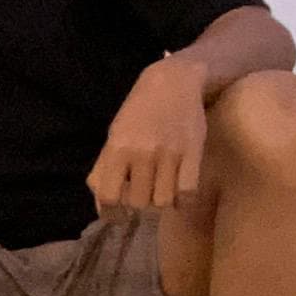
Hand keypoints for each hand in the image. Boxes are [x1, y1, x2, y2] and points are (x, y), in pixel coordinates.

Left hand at [88, 57, 208, 215]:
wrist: (174, 81)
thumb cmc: (139, 112)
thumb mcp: (114, 135)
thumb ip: (104, 170)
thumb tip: (102, 208)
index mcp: (118, 147)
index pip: (108, 196)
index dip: (111, 212)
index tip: (118, 214)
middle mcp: (142, 152)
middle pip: (138, 203)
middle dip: (138, 204)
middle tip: (142, 193)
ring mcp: (170, 153)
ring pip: (163, 202)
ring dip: (161, 201)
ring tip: (160, 189)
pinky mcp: (193, 153)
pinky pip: (188, 193)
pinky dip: (183, 199)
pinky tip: (178, 190)